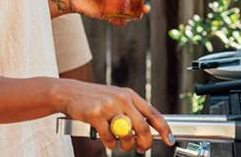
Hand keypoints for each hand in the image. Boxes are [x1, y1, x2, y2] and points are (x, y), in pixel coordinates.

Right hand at [58, 80, 174, 151]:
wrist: (70, 93)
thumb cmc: (95, 98)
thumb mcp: (117, 98)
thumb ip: (132, 111)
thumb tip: (147, 131)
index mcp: (130, 95)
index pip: (153, 113)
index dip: (164, 128)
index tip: (170, 138)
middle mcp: (122, 99)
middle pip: (142, 127)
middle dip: (145, 143)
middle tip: (142, 149)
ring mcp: (109, 107)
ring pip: (126, 135)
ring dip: (124, 144)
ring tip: (118, 142)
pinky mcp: (96, 115)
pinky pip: (109, 138)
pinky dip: (108, 143)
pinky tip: (105, 137)